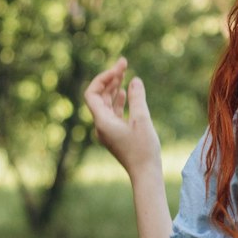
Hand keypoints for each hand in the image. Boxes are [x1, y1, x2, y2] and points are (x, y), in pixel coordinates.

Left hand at [83, 56, 161, 177]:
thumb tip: (135, 80)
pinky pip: (112, 113)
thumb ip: (137, 98)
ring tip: (123, 74)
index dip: (103, 78)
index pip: (92, 93)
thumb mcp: (142, 120)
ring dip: (113, 88)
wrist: (145, 174)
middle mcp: (101, 125)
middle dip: (110, 79)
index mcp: (102, 121)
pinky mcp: (116, 135)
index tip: (119, 69)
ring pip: (106, 104)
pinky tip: (125, 93)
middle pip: (99, 96)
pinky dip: (118, 101)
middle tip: (123, 63)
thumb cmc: (143, 149)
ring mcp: (108, 131)